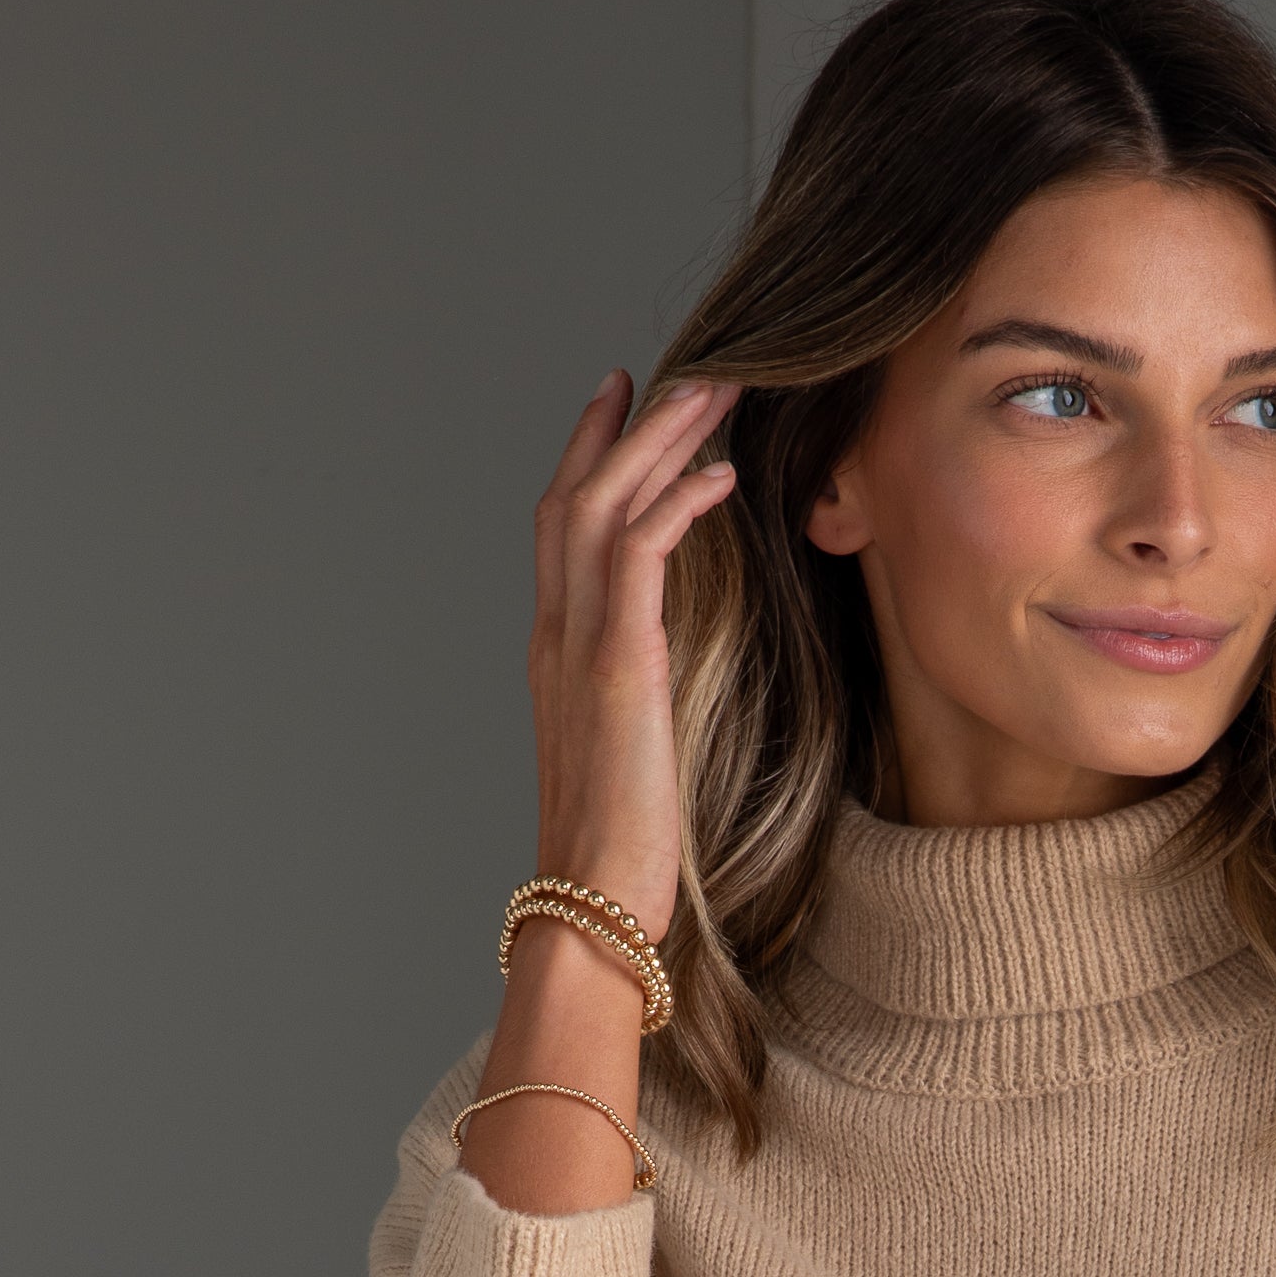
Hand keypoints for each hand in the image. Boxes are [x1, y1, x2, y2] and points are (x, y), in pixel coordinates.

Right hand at [528, 370, 741, 942]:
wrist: (592, 906)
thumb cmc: (619, 854)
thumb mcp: (627, 757)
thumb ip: (637, 699)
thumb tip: (667, 682)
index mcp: (555, 654)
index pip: (563, 528)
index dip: (589, 457)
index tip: (624, 402)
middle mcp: (555, 635)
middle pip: (577, 494)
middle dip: (627, 426)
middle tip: (678, 370)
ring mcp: (578, 645)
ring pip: (605, 504)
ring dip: (660, 441)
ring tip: (715, 390)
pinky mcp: (617, 663)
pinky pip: (641, 552)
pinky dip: (677, 502)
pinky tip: (721, 474)